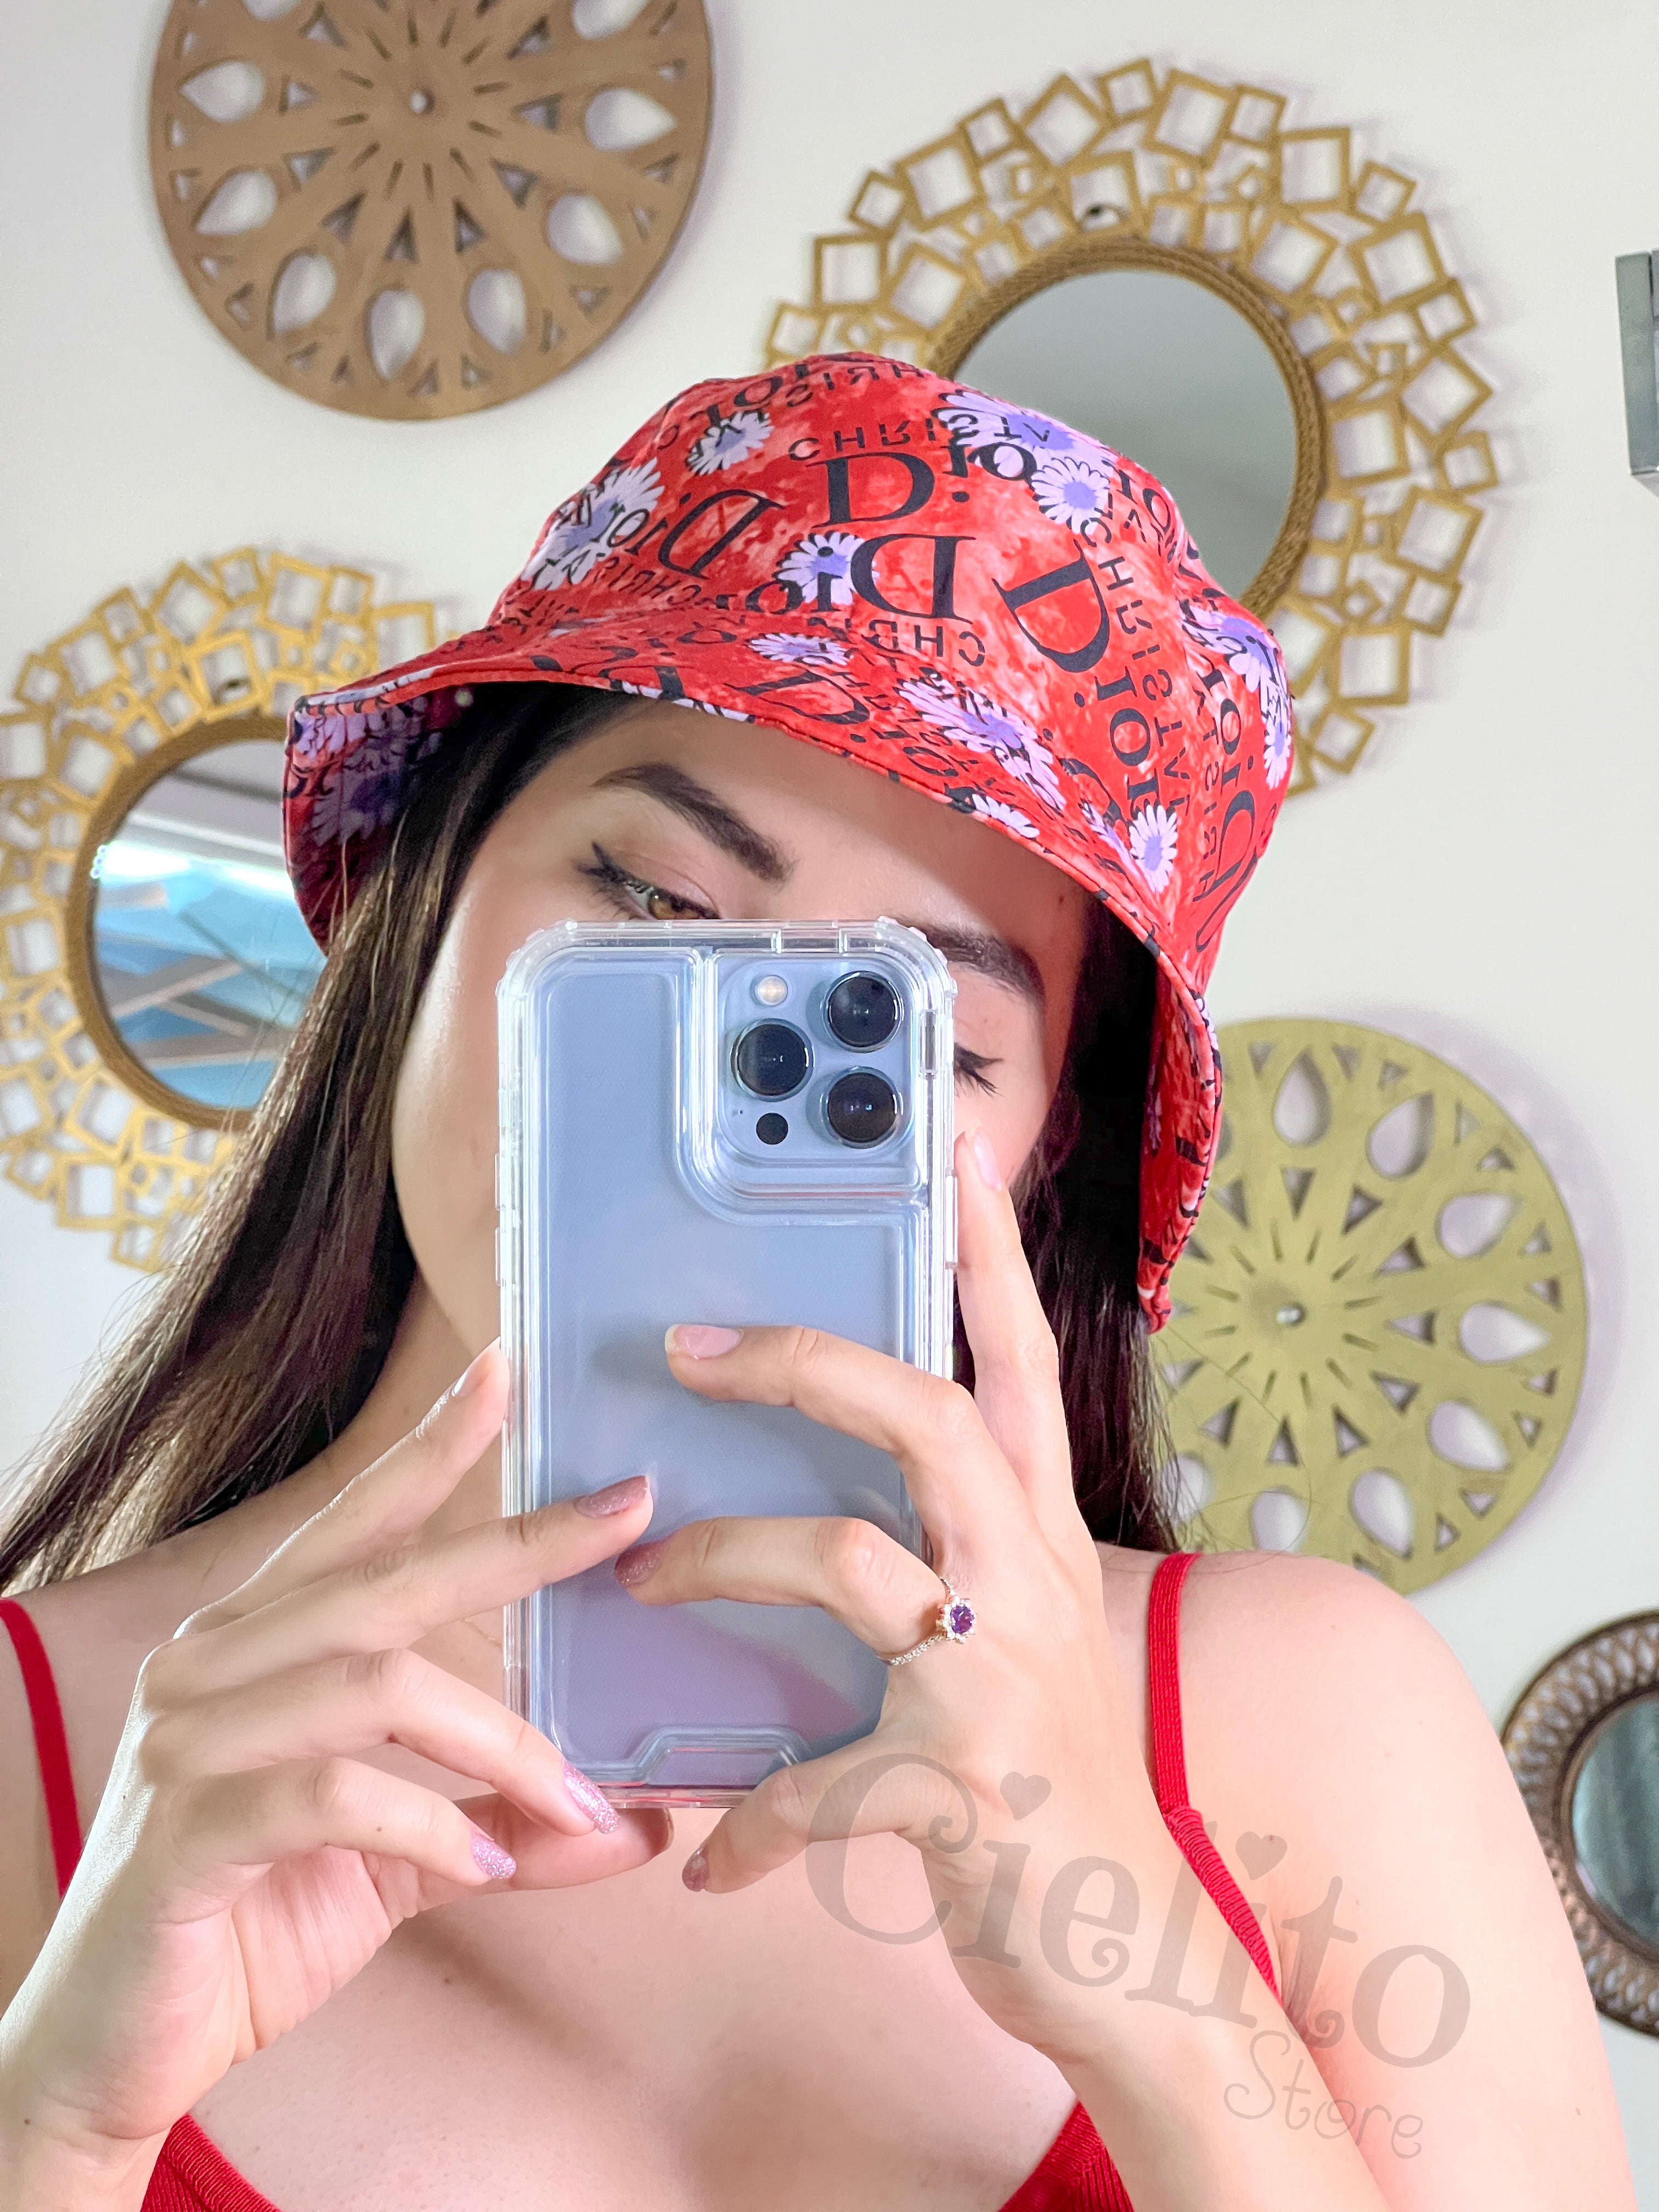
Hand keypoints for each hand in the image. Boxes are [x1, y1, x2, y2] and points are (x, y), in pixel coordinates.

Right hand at [0, 1347, 665, 2187]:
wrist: (116, 2051)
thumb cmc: (253, 1923)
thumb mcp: (400, 1861)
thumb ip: (505, 1824)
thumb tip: (639, 1819)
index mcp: (254, 1643)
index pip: (355, 1521)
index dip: (430, 1446)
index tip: (506, 1372)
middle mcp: (212, 1667)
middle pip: (385, 1583)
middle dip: (517, 1545)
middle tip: (627, 1511)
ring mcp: (189, 1744)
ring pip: (375, 1685)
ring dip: (500, 1740)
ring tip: (573, 1800)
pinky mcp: (184, 1836)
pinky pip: (333, 1795)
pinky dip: (430, 1822)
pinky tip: (485, 1862)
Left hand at [616, 1128, 1180, 2059]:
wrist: (1141, 1962)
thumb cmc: (1061, 1791)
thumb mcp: (1027, 1652)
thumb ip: (953, 1576)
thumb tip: (845, 1533)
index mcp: (1044, 1544)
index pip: (1021, 1369)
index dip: (988, 1257)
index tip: (954, 1151)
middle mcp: (1032, 1585)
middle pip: (926, 1419)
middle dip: (804, 1366)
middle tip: (690, 1345)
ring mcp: (998, 1680)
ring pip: (840, 1562)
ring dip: (720, 1562)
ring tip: (642, 1575)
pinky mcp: (956, 1786)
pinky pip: (813, 1781)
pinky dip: (753, 1819)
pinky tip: (713, 1854)